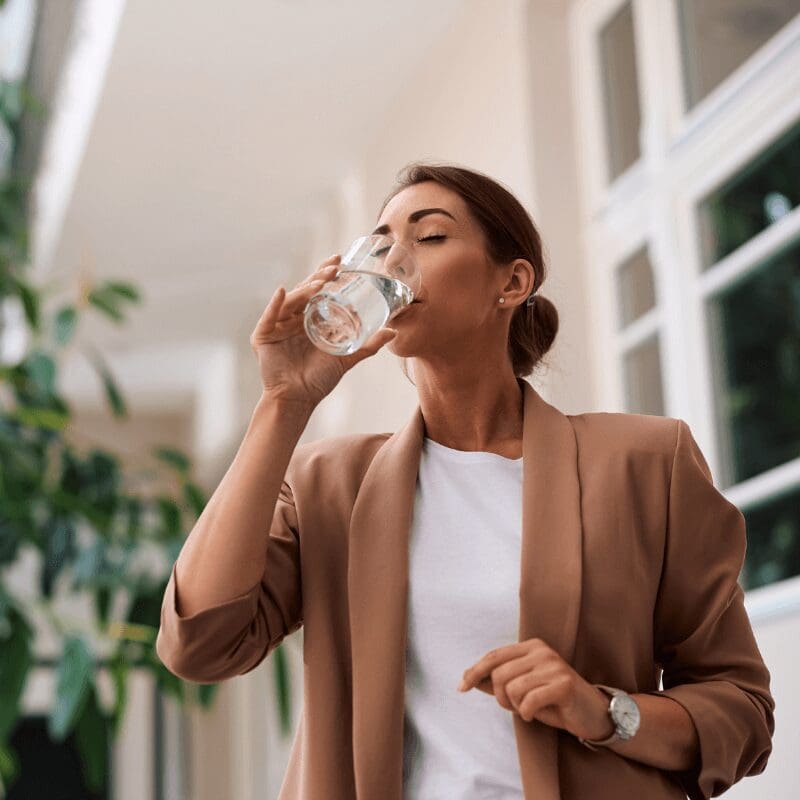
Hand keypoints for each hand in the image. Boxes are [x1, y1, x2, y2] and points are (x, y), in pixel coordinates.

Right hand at [250, 254, 397, 406]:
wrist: (298, 399)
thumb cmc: (319, 379)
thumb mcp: (346, 358)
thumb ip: (368, 345)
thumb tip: (393, 332)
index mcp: (309, 319)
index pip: (317, 291)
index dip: (327, 275)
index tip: (340, 261)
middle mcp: (292, 318)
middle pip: (304, 291)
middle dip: (318, 277)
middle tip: (334, 267)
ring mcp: (277, 326)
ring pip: (291, 301)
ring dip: (304, 290)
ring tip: (319, 283)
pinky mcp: (263, 336)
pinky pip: (269, 316)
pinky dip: (275, 304)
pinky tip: (283, 291)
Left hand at [457, 638, 614, 740]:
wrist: (593, 713)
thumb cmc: (555, 701)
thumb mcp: (523, 689)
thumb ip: (499, 682)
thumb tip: (470, 679)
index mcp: (531, 646)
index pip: (494, 656)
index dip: (475, 672)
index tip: (461, 688)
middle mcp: (541, 651)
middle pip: (499, 674)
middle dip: (500, 697)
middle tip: (513, 706)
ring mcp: (553, 665)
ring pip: (511, 689)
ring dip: (514, 706)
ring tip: (528, 709)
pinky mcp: (563, 683)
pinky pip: (528, 701)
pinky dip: (526, 713)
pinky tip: (534, 714)